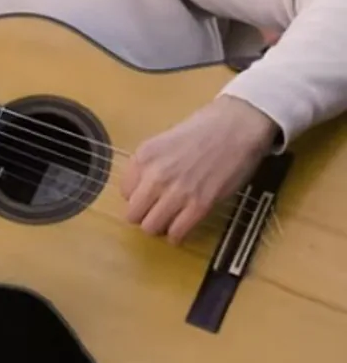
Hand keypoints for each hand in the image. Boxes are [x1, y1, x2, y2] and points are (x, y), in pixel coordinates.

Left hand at [119, 95, 276, 244]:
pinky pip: (177, 232)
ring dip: (159, 228)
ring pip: (151, 227)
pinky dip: (176, 236)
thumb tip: (142, 188)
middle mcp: (155, 176)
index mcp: (144, 157)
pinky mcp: (200, 205)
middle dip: (143, 217)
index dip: (137, 197)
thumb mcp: (164, 141)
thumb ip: (150, 164)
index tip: (148, 197)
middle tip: (156, 214)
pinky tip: (180, 232)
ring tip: (168, 223)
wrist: (238, 126)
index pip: (124, 192)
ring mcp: (177, 192)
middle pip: (133, 214)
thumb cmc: (204, 129)